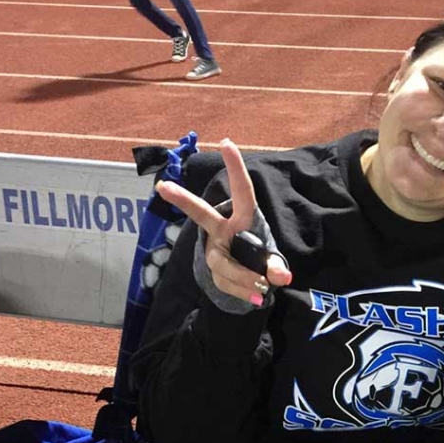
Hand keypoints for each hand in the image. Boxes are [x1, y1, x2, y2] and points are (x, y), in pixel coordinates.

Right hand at [155, 139, 291, 305]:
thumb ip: (275, 264)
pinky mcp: (214, 272)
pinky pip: (227, 284)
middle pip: (202, 214)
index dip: (235, 168)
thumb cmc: (259, 255)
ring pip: (223, 264)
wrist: (247, 279)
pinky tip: (257, 299)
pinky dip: (244, 293)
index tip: (227, 143)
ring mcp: (215, 251)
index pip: (241, 192)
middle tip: (162, 186)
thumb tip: (281, 275)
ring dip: (244, 277)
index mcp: (241, 219)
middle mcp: (222, 231)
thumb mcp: (272, 258)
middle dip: (184, 201)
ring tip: (264, 288)